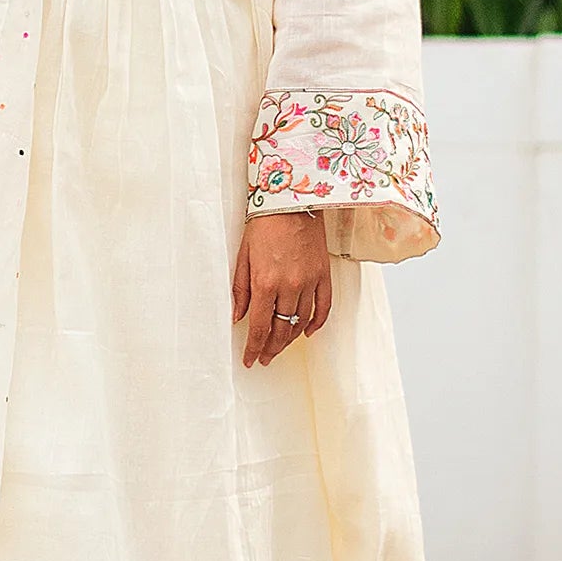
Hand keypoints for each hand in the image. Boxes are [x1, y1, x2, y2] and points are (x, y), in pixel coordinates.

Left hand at [232, 211, 331, 367]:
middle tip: (264, 357)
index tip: (249, 360)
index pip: (259, 326)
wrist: (292, 200)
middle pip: (281, 329)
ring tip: (280, 347)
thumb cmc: (263, 224)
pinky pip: (324, 307)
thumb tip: (237, 317)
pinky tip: (307, 332)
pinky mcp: (324, 274)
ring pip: (301, 322)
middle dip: (271, 347)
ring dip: (290, 339)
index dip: (253, 347)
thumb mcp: (243, 256)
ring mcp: (310, 281)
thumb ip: (240, 290)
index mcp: (265, 283)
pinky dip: (316, 323)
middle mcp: (289, 286)